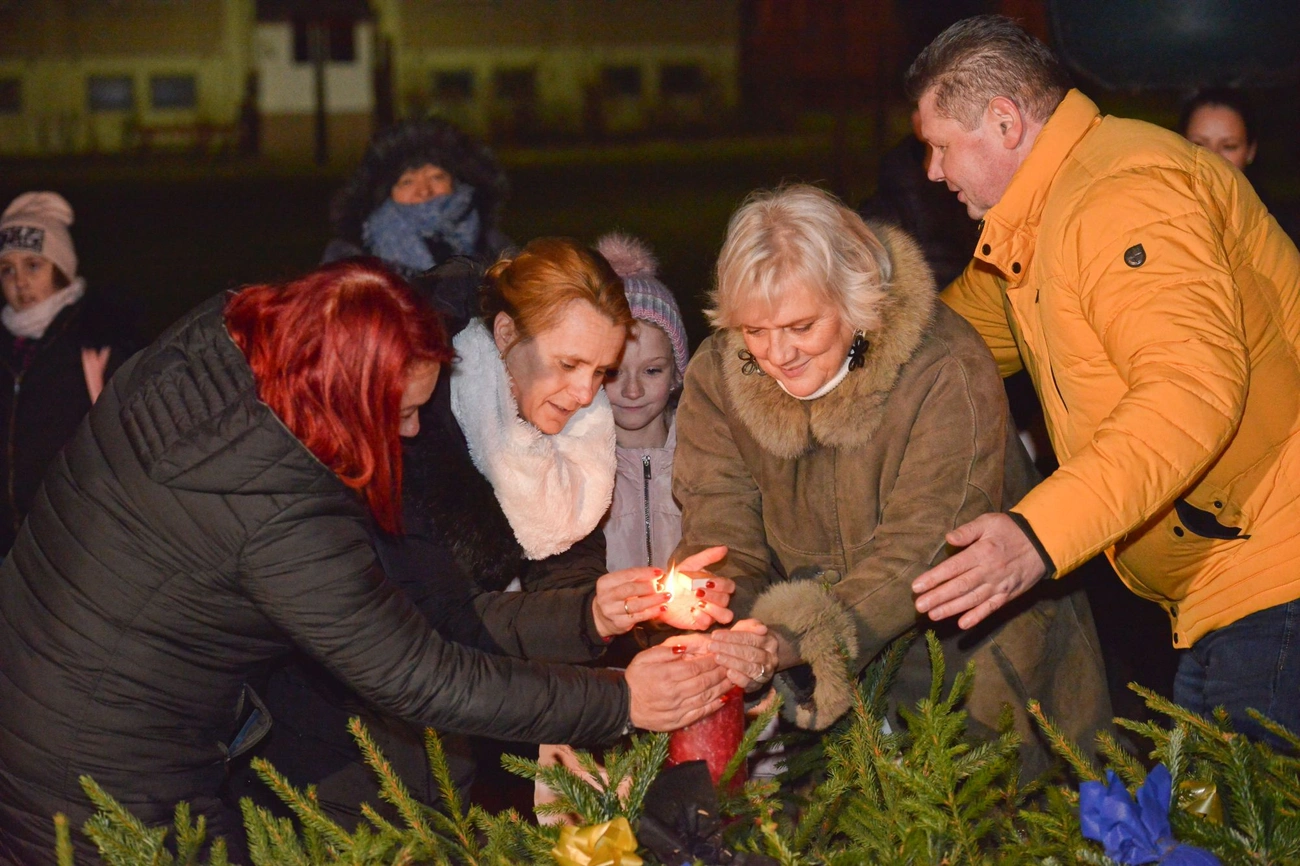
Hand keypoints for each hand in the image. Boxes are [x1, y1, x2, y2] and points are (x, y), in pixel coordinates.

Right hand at [592, 567, 669, 637]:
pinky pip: (639, 617)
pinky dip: (653, 612)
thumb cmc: (615, 597)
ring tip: (667, 596)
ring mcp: (611, 611)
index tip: (660, 572)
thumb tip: (657, 576)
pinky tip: (662, 608)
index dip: (646, 573)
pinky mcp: (619, 623)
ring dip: (654, 600)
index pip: (628, 574)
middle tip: (663, 586)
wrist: (601, 617)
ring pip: (636, 604)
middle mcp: (606, 597)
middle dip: (649, 587)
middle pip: (631, 589)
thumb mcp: (619, 584)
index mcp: (605, 582)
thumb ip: (635, 579)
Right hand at [625, 634, 732, 730]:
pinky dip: (713, 706)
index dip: (712, 661)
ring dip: (722, 688)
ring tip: (734, 680)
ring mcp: (676, 709)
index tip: (722, 654)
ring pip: (705, 697)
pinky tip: (723, 699)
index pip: (697, 667)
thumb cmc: (636, 677)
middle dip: (721, 673)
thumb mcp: (645, 656)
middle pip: (704, 682)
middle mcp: (674, 693)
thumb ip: (666, 650)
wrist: (624, 704)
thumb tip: (686, 647)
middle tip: (732, 665)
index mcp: (666, 674)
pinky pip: (699, 713)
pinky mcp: (677, 721)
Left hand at [666, 545, 735, 628]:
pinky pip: (709, 625)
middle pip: (726, 600)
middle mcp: (716, 600)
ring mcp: (709, 613)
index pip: (729, 587)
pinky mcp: (700, 624)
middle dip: (714, 596)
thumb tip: (724, 548)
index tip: (707, 581)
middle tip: (698, 592)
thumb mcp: (689, 565)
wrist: (659, 594)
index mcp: (715, 586)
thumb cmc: (676, 579)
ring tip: (699, 603)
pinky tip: (692, 611)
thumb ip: (707, 557)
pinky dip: (703, 618)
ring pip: (725, 616)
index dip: (722, 585)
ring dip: (715, 610)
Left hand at [708, 619, 777, 691]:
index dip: (732, 637)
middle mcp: (771, 658)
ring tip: (717, 657)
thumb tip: (762, 628)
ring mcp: (767, 673)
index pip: (751, 638)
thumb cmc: (748, 639)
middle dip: (729, 649)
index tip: (714, 635)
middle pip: (750, 653)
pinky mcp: (759, 685)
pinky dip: (739, 678)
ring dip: (732, 663)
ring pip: (750, 668)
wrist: (759, 656)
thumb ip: (752, 625)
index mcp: (770, 642)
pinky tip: (728, 673)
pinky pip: (750, 683)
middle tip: (712, 646)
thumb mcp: (749, 628)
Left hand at [911, 512, 1046, 629]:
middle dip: (937, 597)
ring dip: (951, 609)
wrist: (1042, 543)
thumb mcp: (988, 522)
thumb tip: (948, 537)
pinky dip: (977, 617)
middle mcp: (988, 571)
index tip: (916, 587)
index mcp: (981, 553)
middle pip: (959, 587)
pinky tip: (962, 624)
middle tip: (919, 606)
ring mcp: (998, 585)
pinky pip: (991, 608)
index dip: (933, 578)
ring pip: (971, 600)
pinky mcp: (1007, 594)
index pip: (952, 568)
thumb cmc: (1010, 530)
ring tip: (933, 615)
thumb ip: (967, 531)